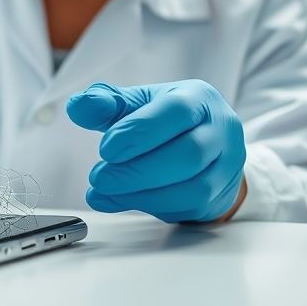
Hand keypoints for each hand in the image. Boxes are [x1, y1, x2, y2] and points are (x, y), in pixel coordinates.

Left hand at [67, 80, 245, 222]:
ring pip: (194, 187)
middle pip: (188, 154)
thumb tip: (78, 106)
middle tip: (99, 177)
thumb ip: (107, 104)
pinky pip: (191, 207)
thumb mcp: (137, 104)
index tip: (106, 149)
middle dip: (138, 171)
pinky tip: (123, 201)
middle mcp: (221, 129)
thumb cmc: (165, 122)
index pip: (175, 111)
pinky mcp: (221, 194)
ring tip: (105, 191)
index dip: (140, 131)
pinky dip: (153, 206)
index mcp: (199, 98)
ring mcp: (227, 164)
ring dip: (143, 194)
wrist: (202, 147)